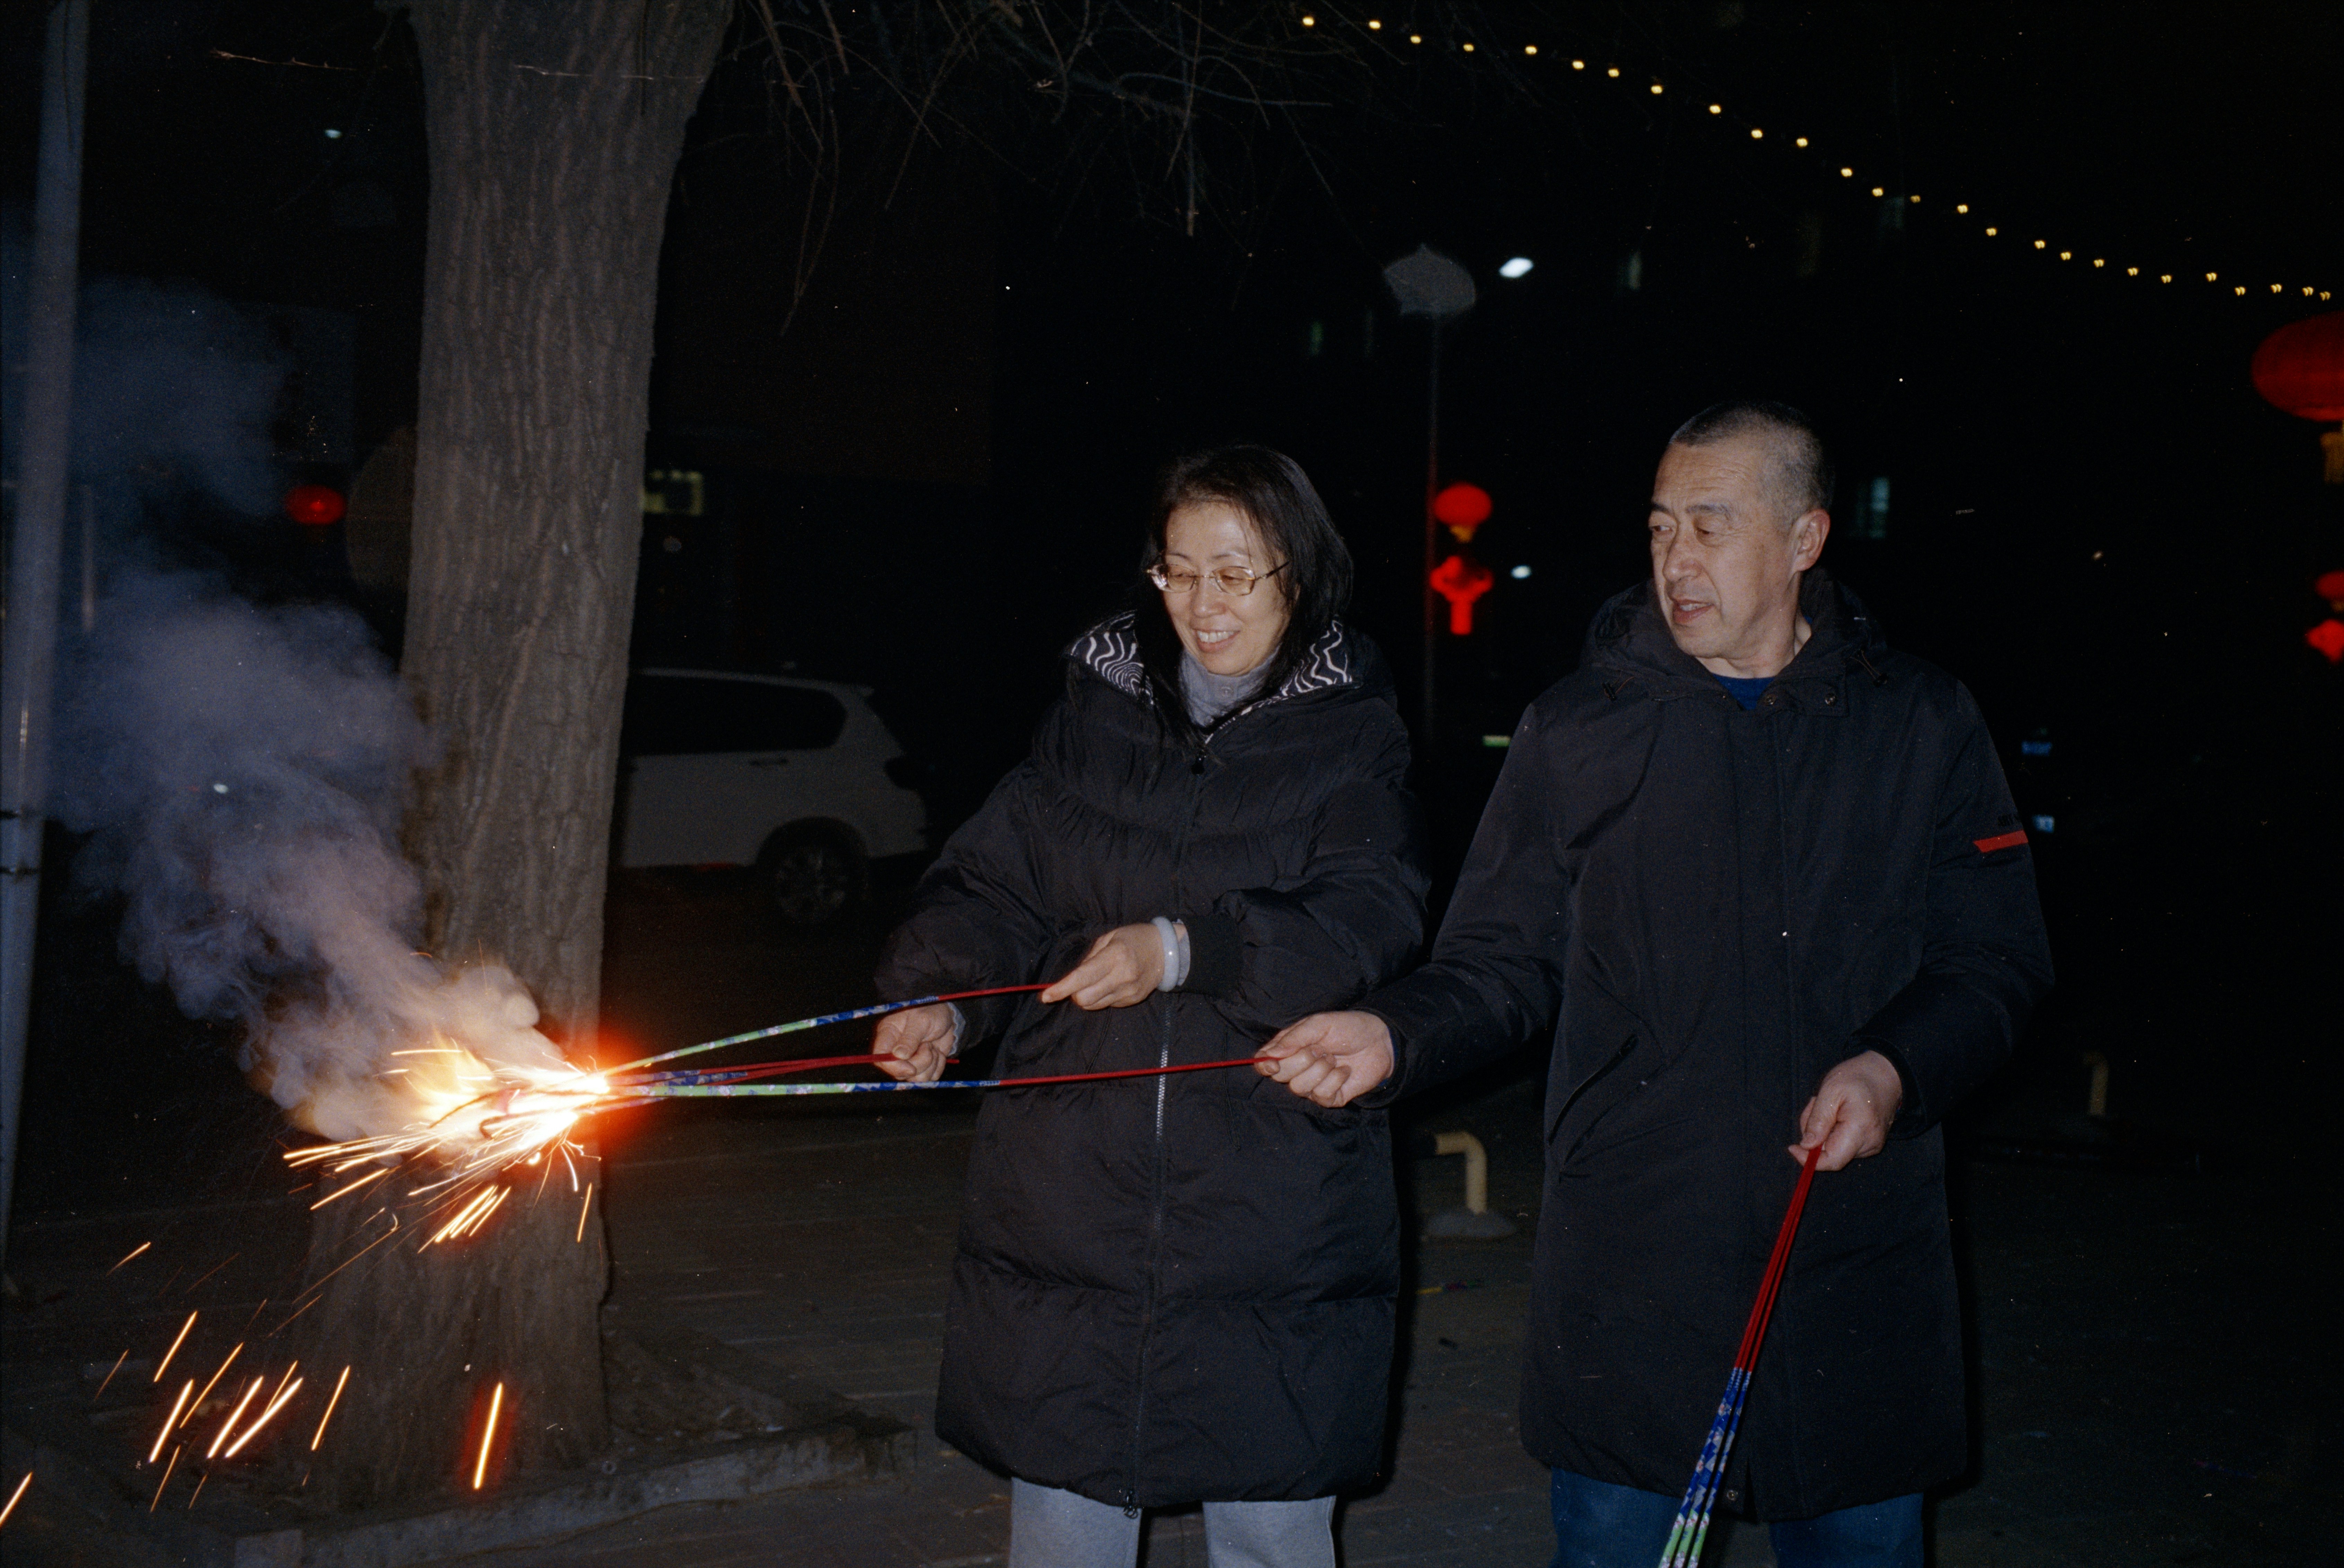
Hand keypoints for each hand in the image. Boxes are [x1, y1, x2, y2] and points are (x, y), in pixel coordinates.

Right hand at [873, 1003, 956, 1081]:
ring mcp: (910, 1060)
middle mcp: (896, 1051)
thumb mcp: (921, 1020)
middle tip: (928, 1045)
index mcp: (888, 1036)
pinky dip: (938, 1065)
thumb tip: (899, 1055)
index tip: (911, 1068)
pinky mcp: (924, 1066)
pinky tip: (938, 1052)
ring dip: (930, 1063)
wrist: (947, 1015)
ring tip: (932, 1046)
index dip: (893, 1067)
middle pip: (899, 1073)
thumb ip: (910, 1038)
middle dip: (919, 1063)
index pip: (879, 1058)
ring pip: (916, 1078)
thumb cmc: (930, 1011)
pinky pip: (930, 1077)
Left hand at [1039, 925, 1163, 1009]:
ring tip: (1096, 981)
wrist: (1166, 951)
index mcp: (1114, 956)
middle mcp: (1122, 977)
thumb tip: (1073, 977)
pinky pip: (1107, 1005)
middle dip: (1074, 994)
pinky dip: (1101, 997)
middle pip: (1084, 999)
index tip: (1046, 996)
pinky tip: (1111, 984)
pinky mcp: (1132, 1000)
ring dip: (1086, 997)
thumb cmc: (1134, 939)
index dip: (1061, 988)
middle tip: (1077, 983)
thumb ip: (1089, 957)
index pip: (1082, 978)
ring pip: (1094, 1005)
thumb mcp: (1109, 937)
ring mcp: (1128, 991)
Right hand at [1256, 1011, 1393, 1107]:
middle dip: (1300, 1061)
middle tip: (1320, 1049)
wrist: (1379, 1041)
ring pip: (1299, 1088)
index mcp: (1289, 1048)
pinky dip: (1335, 1080)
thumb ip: (1293, 1038)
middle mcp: (1297, 1068)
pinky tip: (1345, 1070)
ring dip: (1320, 1070)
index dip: (1265, 1065)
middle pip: (1280, 1076)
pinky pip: (1321, 1096)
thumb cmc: (1347, 1028)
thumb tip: (1269, 1055)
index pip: (1265, 1062)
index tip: (1274, 1064)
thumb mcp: (1319, 1024)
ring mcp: (1313, 1085)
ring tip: (1334, 1058)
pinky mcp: (1329, 1098)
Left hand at [1791, 1049, 1903, 1170]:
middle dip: (1814, 1135)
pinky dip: (1832, 1131)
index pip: (1832, 1161)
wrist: (1885, 1074)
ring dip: (1823, 1131)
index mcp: (1860, 1130)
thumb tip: (1806, 1146)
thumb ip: (1817, 1120)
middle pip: (1830, 1154)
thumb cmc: (1858, 1077)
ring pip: (1834, 1149)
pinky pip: (1843, 1144)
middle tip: (1815, 1107)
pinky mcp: (1870, 1143)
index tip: (1793, 1147)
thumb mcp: (1830, 1091)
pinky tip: (1837, 1113)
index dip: (1809, 1160)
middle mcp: (1870, 1143)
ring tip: (1829, 1106)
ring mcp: (1872, 1145)